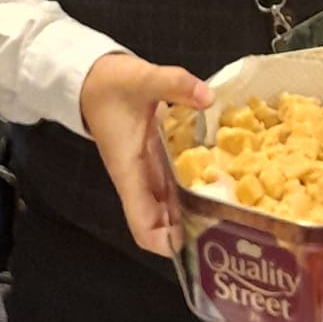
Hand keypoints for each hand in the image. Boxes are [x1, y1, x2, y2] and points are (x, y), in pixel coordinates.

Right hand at [80, 53, 211, 256]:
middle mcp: (138, 179)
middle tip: (230, 229)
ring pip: (170, 205)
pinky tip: (219, 182)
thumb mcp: (141, 78)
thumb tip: (207, 97)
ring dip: (194, 212)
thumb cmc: (109, 85)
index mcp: (129, 172)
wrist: (91, 78)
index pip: (143, 225)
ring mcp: (146, 171)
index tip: (196, 244)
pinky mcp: (153, 158)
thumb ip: (174, 84)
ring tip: (231, 212)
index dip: (165, 243)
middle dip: (191, 231)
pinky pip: (174, 183)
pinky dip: (193, 188)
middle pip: (161, 222)